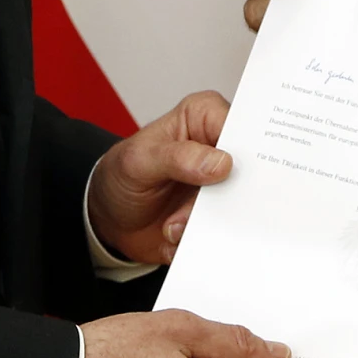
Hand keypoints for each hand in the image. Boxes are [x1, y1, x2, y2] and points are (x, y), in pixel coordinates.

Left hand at [87, 91, 233, 263]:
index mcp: (205, 117)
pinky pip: (228, 231)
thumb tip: (221, 163)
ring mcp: (222, 185)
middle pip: (247, 171)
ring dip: (206, 223)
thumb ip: (177, 157)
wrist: (110, 220)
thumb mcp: (139, 160)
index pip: (241, 127)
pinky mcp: (219, 216)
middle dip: (224, 197)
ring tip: (172, 226)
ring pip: (239, 206)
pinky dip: (204, 240)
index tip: (230, 173)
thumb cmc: (123, 174)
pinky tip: (177, 237)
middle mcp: (220, 149)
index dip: (244, 150)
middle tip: (191, 211)